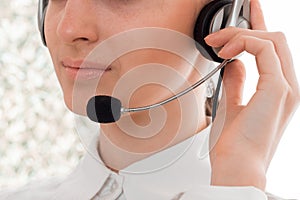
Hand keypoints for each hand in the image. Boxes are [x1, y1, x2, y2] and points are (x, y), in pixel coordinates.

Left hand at [204, 0, 299, 189]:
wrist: (236, 167)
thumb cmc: (234, 144)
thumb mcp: (233, 105)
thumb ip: (237, 83)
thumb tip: (234, 64)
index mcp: (278, 90)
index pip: (273, 48)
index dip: (261, 24)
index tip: (249, 10)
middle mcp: (288, 85)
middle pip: (275, 38)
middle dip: (246, 27)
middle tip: (218, 36)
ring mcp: (287, 86)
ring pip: (272, 39)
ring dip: (240, 35)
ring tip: (217, 45)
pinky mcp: (278, 88)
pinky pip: (264, 49)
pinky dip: (243, 43)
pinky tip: (225, 53)